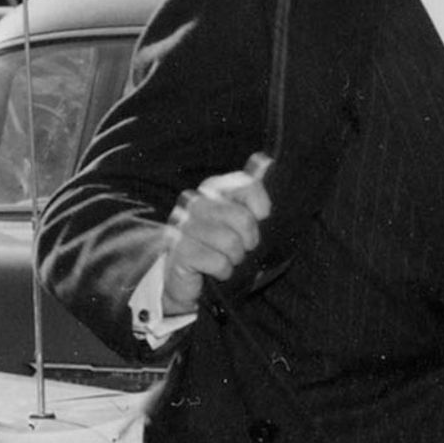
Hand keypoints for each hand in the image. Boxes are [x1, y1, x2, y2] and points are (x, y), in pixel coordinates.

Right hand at [159, 151, 273, 314]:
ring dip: (234, 259)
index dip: (261, 211)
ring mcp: (183, 224)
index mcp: (213, 188)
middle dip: (249, 241)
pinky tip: (215, 271)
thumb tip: (266, 159)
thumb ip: (252, 191)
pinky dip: (223, 271)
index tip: (257, 223)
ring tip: (226, 260)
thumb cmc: (220, 249)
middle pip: (243, 218)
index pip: (249, 186)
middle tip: (241, 249)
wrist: (189, 283)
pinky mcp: (177, 248)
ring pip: (230, 242)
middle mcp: (195, 201)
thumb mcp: (243, 221)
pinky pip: (216, 261)